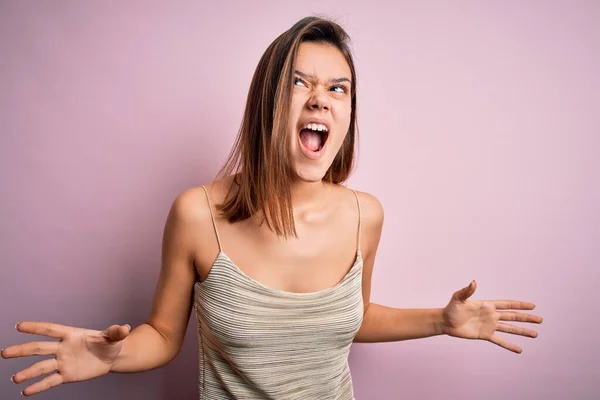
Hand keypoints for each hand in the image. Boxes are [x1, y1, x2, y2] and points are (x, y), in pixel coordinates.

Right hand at [1, 321, 130, 395]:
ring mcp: (63, 362)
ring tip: (14, 378)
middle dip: (22, 350)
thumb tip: (125, 328)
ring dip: (28, 372)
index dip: (36, 327)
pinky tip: (26, 391)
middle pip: (39, 348)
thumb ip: (116, 332)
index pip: (51, 329)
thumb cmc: (111, 343)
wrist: (112, 357)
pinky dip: (38, 386)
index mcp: (72, 334)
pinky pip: (50, 380)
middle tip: (4, 353)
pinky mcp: (66, 375)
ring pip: (42, 366)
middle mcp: (63, 348)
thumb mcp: (115, 337)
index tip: (18, 326)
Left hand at [441, 281, 542, 352]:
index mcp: (488, 306)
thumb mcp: (458, 298)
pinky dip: (509, 345)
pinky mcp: (485, 335)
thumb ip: (467, 291)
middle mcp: (491, 315)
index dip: (519, 305)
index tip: (532, 306)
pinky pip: (500, 341)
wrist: (445, 322)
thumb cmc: (451, 308)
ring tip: (535, 334)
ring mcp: (490, 326)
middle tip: (540, 320)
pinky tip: (519, 350)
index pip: (507, 304)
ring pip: (510, 329)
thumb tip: (473, 282)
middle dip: (526, 318)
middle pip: (513, 317)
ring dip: (522, 331)